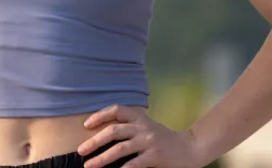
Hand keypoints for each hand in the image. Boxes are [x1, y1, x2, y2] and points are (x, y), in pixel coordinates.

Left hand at [77, 105, 207, 167]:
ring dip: (101, 158)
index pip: (117, 110)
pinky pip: (134, 164)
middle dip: (94, 141)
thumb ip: (130, 128)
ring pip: (120, 148)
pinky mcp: (155, 156)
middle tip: (80, 151)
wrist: (191, 148)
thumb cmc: (163, 139)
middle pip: (113, 131)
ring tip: (89, 165)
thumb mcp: (147, 127)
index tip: (86, 124)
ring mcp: (149, 141)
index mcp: (140, 118)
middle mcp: (143, 127)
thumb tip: (102, 136)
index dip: (100, 115)